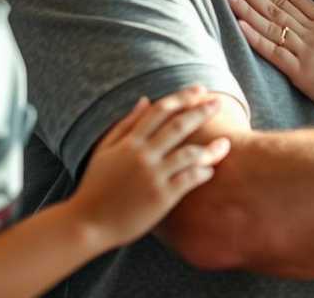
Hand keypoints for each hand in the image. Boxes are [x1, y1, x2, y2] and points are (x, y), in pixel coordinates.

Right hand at [69, 86, 230, 248]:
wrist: (86, 224)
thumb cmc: (95, 187)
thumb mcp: (105, 151)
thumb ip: (125, 124)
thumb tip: (145, 99)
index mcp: (129, 143)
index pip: (160, 111)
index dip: (182, 97)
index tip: (200, 89)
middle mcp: (142, 155)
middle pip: (178, 126)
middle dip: (201, 111)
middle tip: (218, 103)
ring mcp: (153, 176)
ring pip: (189, 153)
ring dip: (211, 147)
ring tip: (226, 143)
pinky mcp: (161, 197)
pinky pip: (189, 179)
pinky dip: (202, 172)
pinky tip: (210, 170)